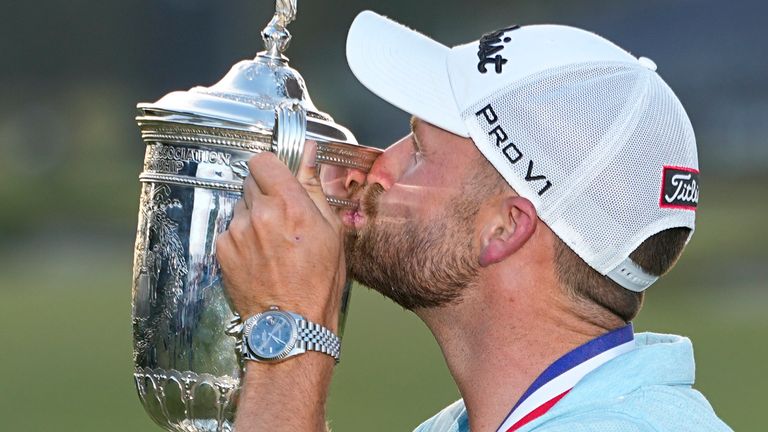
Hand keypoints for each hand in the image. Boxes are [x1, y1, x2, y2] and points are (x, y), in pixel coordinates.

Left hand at [216, 141, 345, 331]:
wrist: (291, 325)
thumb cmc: (318, 282)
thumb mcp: (331, 231)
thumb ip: (314, 188)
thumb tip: (309, 154)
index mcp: (290, 204)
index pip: (265, 160)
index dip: (273, 168)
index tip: (279, 179)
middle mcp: (259, 213)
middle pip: (251, 182)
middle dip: (265, 193)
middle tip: (282, 218)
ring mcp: (237, 232)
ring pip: (241, 206)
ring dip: (253, 217)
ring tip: (271, 244)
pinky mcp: (223, 249)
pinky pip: (230, 230)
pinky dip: (242, 238)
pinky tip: (259, 257)